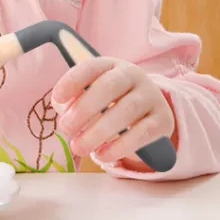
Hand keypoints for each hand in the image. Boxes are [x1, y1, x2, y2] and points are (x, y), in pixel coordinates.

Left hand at [51, 57, 175, 170]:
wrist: (149, 111)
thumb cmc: (110, 101)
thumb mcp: (92, 93)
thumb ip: (74, 100)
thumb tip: (63, 111)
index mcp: (111, 65)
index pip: (91, 67)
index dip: (73, 81)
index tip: (57, 98)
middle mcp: (133, 75)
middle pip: (109, 87)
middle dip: (84, 109)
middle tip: (66, 129)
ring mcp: (150, 96)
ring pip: (125, 111)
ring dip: (98, 132)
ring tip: (79, 147)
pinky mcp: (163, 120)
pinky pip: (142, 133)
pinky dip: (120, 146)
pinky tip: (102, 155)